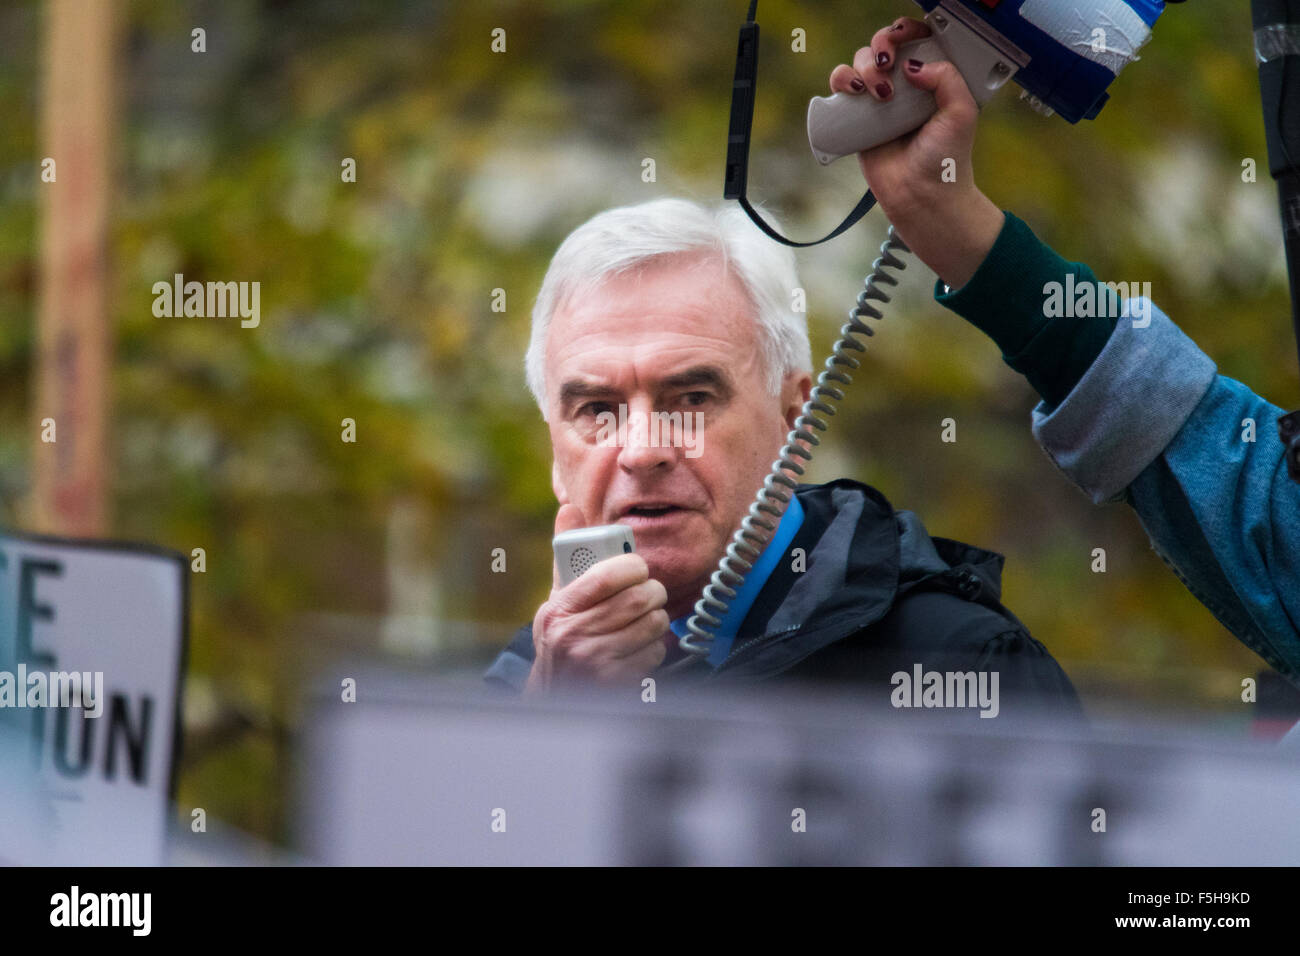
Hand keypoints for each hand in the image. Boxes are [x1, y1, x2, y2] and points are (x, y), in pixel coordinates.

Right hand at [524, 504, 668, 694]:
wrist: (554, 694)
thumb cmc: (562, 637)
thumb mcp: (557, 599)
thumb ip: (568, 556)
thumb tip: (569, 508)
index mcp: (559, 609)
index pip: (606, 576)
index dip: (633, 566)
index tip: (637, 568)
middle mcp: (572, 636)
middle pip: (637, 600)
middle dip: (652, 592)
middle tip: (650, 593)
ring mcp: (594, 662)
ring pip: (652, 625)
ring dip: (657, 620)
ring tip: (645, 619)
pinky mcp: (614, 683)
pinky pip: (654, 653)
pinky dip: (654, 648)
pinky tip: (639, 647)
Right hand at [829, 17, 1002, 288]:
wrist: (921, 196)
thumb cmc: (945, 159)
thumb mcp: (961, 112)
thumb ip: (948, 79)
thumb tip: (912, 65)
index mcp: (932, 80)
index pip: (917, 41)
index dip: (908, 31)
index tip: (905, 35)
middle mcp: (904, 87)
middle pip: (884, 47)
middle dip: (882, 45)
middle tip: (888, 65)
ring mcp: (878, 102)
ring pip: (860, 63)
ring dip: (864, 66)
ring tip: (877, 92)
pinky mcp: (857, 120)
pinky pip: (842, 89)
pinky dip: (841, 80)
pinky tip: (854, 91)